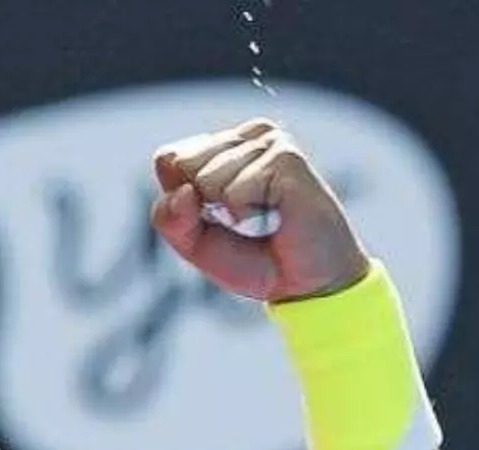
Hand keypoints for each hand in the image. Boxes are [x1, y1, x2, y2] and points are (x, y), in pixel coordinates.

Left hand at [149, 119, 369, 302]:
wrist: (309, 283)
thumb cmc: (256, 260)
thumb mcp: (195, 244)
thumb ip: (170, 219)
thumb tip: (182, 192)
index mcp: (222, 148)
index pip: (169, 158)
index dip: (181, 201)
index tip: (216, 218)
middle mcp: (246, 137)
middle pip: (183, 164)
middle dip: (203, 208)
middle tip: (243, 221)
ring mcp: (267, 142)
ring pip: (206, 178)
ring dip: (229, 215)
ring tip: (264, 218)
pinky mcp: (284, 157)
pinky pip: (233, 192)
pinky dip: (248, 217)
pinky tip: (277, 216)